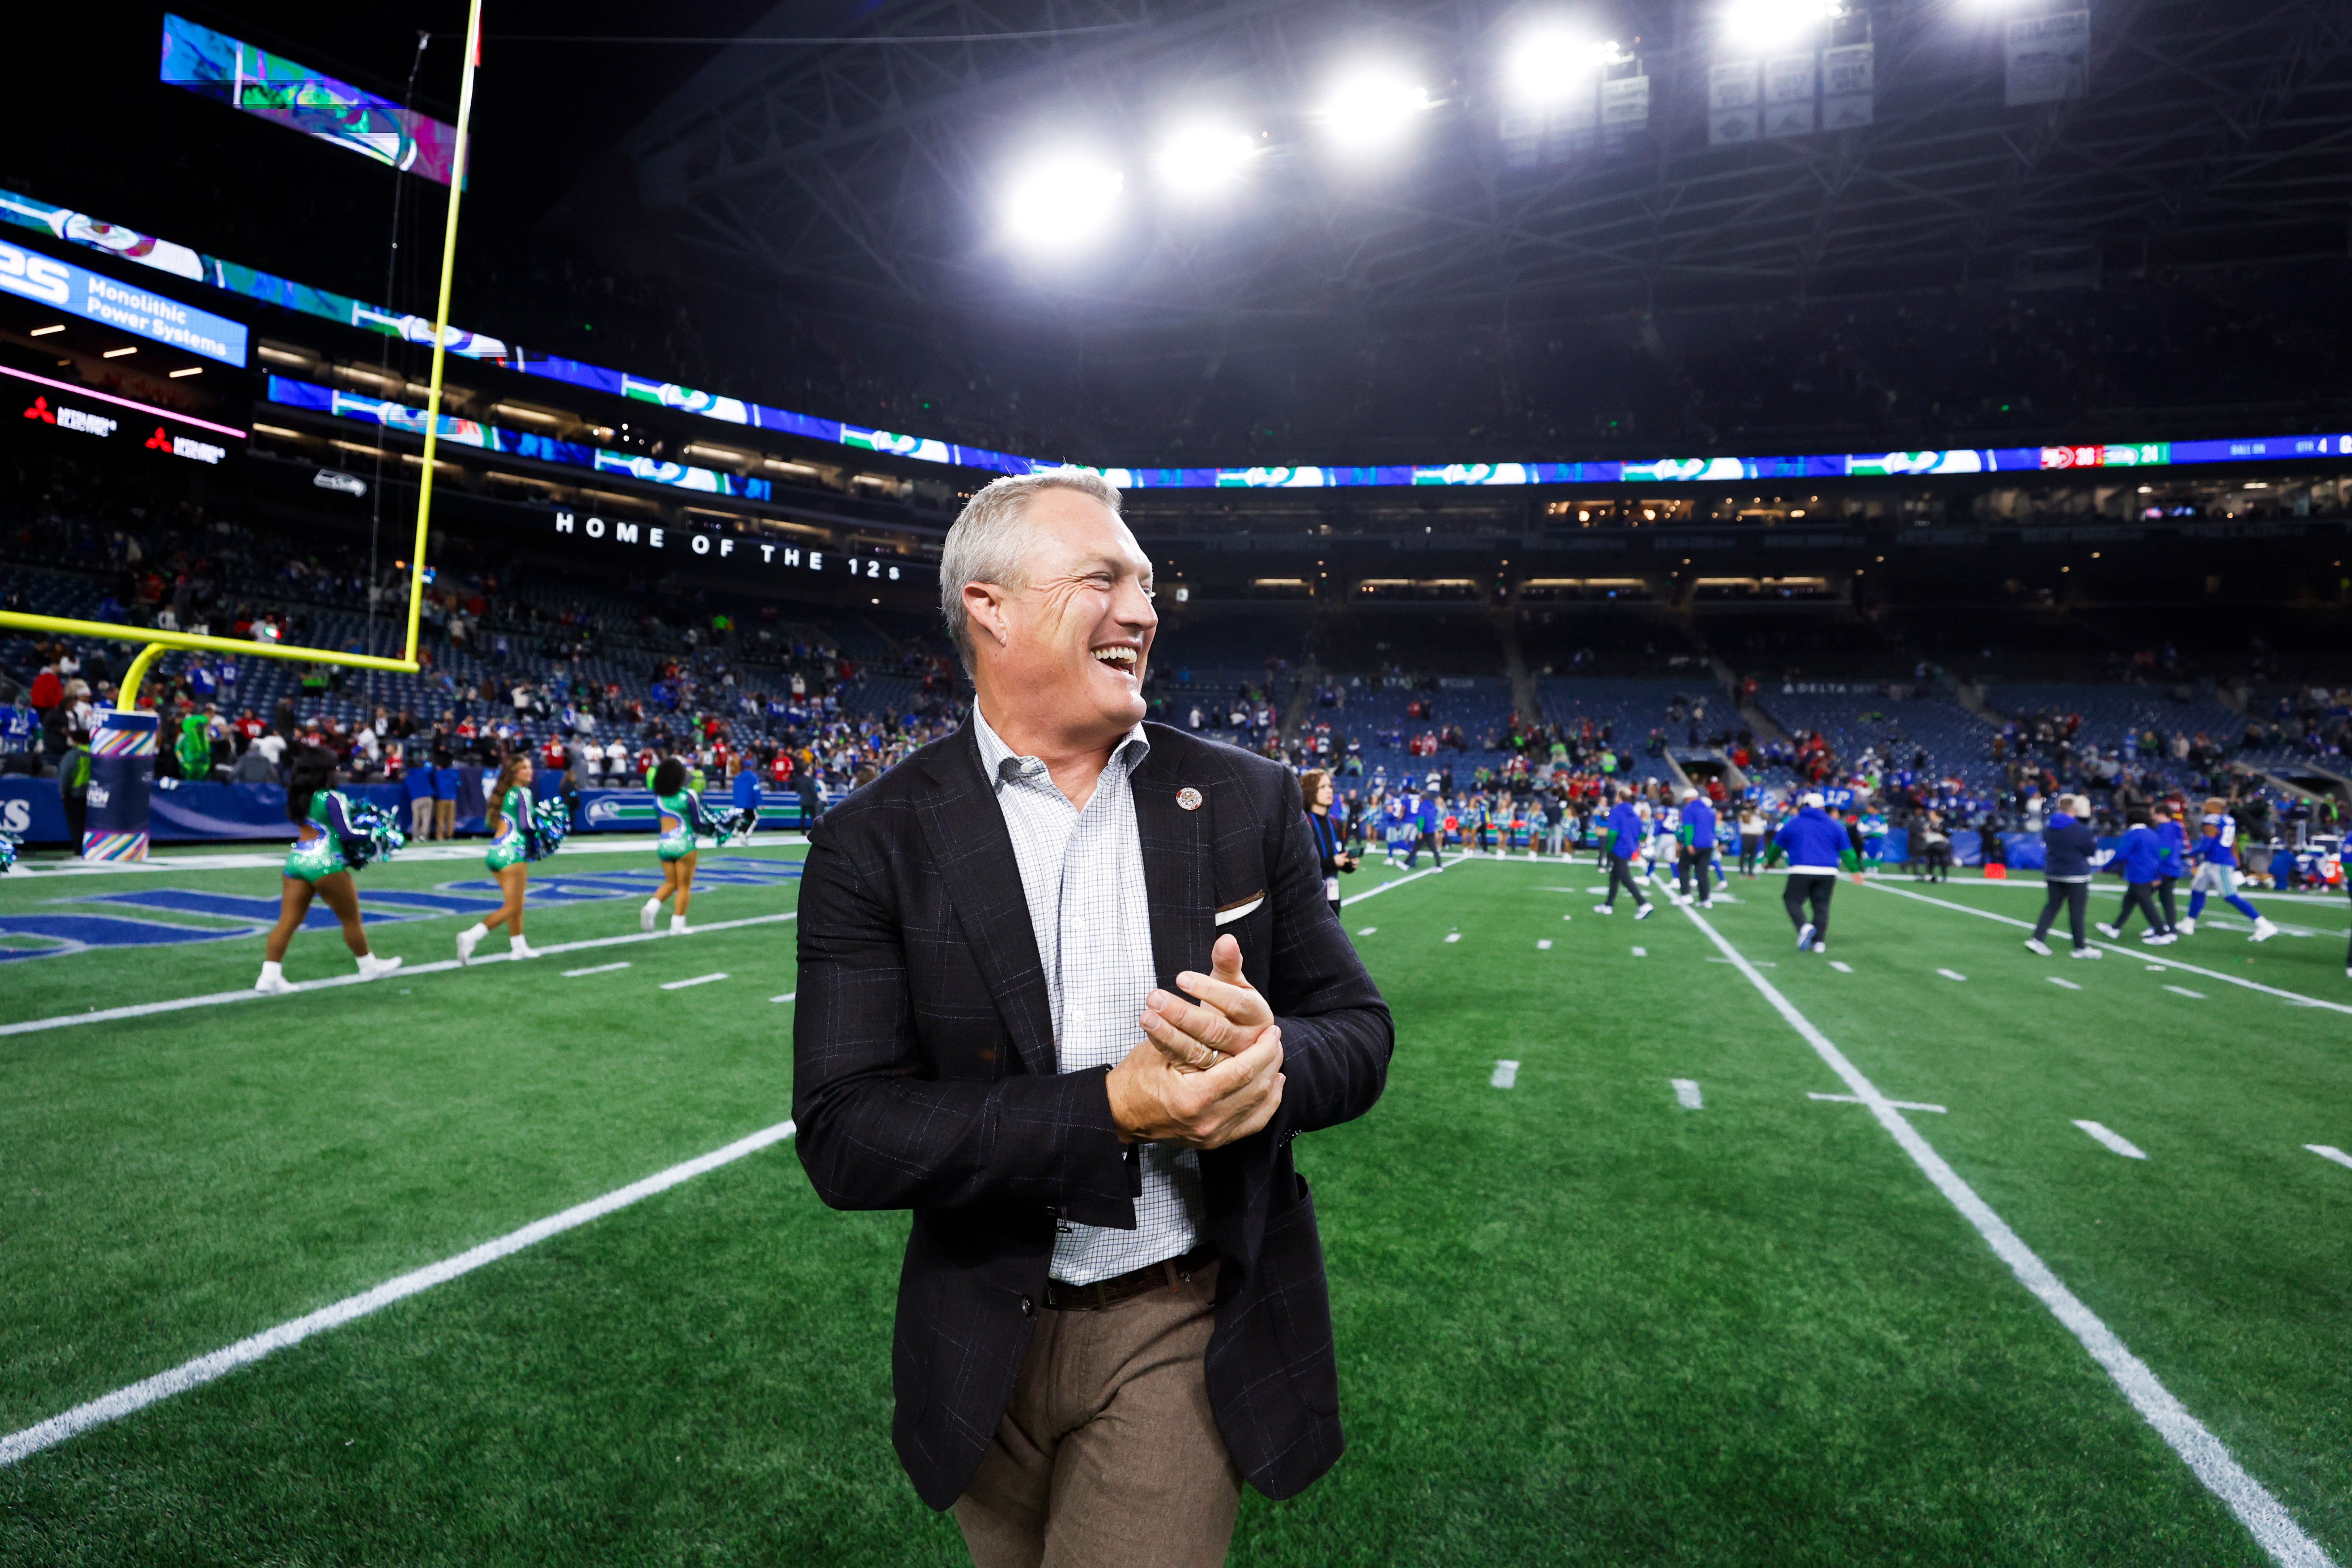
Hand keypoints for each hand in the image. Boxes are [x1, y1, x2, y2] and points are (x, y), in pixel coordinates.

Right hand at [1106, 1031, 1284, 1148]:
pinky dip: (1267, 1102)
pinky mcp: (1215, 1141)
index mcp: (1193, 1099)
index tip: (1271, 1030)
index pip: (1244, 1071)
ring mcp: (1213, 1136)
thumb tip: (1223, 1011)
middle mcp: (1208, 1122)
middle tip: (1275, 1037)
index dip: (1263, 1049)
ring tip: (1275, 1055)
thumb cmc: (1136, 1078)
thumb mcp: (1160, 1051)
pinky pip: (1253, 1123)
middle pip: (1257, 1088)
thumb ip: (1189, 1036)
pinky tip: (1273, 1084)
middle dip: (1271, 1060)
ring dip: (1271, 1078)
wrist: (1119, 1113)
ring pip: (1260, 1106)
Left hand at [1138, 934, 1273, 1069]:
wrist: (1247, 1050)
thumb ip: (1229, 964)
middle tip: (1154, 998)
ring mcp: (1228, 1064)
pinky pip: (1185, 1062)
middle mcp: (1247, 1043)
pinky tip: (1150, 1032)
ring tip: (1146, 1016)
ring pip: (1199, 1050)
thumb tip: (1227, 939)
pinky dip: (1166, 1047)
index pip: (1235, 1003)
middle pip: (1215, 1030)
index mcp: (1257, 1016)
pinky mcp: (1210, 1077)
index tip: (1181, 978)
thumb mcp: (1236, 986)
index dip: (1209, 990)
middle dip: (1183, 1014)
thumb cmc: (1236, 1010)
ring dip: (1169, 1033)